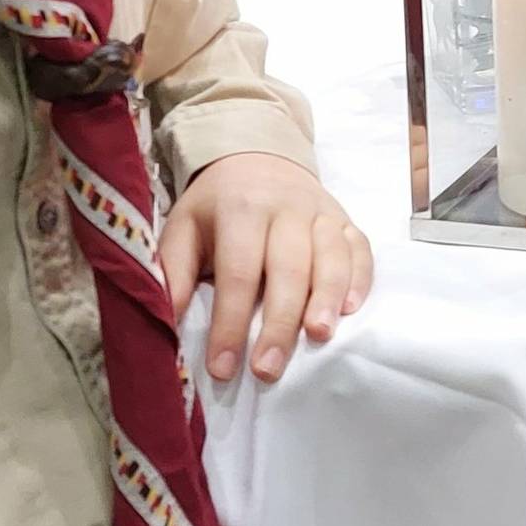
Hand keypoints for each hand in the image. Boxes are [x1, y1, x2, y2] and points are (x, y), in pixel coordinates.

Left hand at [159, 153, 374, 382]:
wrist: (257, 156)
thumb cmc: (216, 206)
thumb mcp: (182, 227)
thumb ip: (173, 272)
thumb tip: (165, 324)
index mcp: (241, 209)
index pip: (238, 273)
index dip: (230, 323)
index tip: (222, 368)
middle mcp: (286, 208)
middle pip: (288, 270)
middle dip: (279, 323)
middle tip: (267, 369)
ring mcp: (320, 212)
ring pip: (330, 258)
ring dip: (326, 299)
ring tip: (319, 336)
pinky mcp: (344, 219)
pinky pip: (360, 248)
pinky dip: (359, 278)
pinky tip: (350, 309)